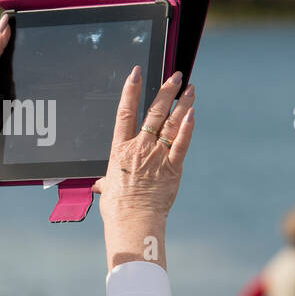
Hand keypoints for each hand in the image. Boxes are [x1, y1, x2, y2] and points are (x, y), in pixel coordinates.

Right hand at [91, 67, 195, 269]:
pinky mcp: (173, 168)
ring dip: (182, 104)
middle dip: (166, 91)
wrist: (133, 222)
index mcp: (120, 150)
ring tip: (190, 89)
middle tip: (177, 76)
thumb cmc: (117, 208)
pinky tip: (193, 114)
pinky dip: (187, 128)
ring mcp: (157, 156)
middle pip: (154, 113)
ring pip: (171, 124)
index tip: (136, 73)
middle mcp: (139, 148)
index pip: (125, 112)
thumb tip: (101, 185)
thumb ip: (107, 181)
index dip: (131, 90)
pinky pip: (181, 143)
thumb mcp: (107, 189)